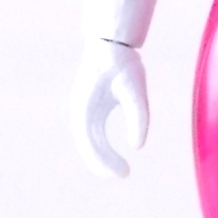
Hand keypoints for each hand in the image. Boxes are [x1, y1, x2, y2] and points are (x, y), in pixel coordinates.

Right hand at [70, 38, 149, 178]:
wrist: (111, 43)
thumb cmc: (124, 65)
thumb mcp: (136, 91)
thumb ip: (139, 117)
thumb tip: (138, 146)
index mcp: (86, 108)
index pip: (92, 144)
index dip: (105, 161)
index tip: (124, 172)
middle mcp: (79, 111)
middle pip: (87, 147)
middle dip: (103, 164)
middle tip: (124, 174)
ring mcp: (81, 110)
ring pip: (87, 142)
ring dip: (100, 158)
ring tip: (119, 170)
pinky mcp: (88, 108)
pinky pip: (91, 134)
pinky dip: (100, 147)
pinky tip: (111, 156)